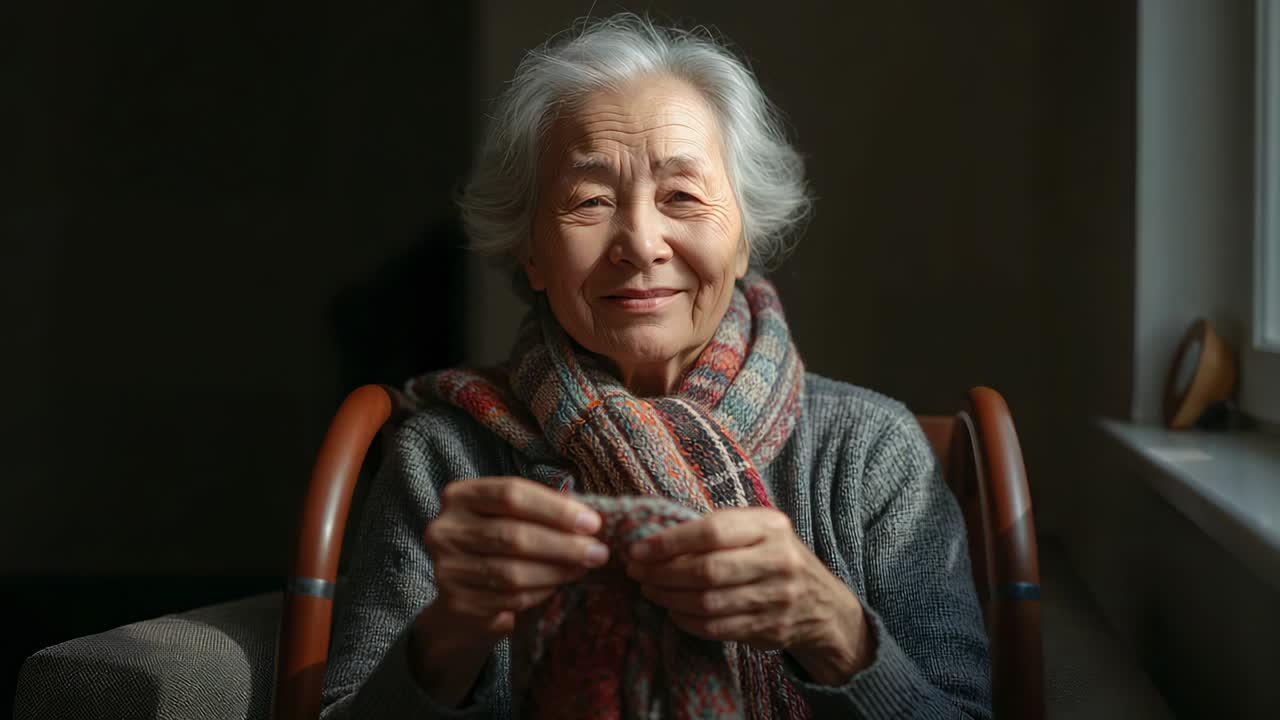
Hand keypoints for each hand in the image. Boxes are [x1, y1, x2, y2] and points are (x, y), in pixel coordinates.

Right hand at [423, 476, 609, 637]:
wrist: (465, 594)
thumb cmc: (498, 544)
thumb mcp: (513, 516)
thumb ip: (542, 509)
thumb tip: (587, 516)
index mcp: (459, 496)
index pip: (511, 494)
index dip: (555, 509)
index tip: (592, 523)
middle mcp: (444, 529)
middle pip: (513, 535)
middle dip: (563, 545)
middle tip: (598, 552)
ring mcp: (446, 568)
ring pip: (512, 572)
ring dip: (557, 572)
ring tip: (583, 568)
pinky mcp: (457, 603)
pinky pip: (510, 599)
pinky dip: (541, 593)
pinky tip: (558, 586)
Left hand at [625, 507, 872, 683]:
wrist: (821, 603)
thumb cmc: (772, 555)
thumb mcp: (757, 529)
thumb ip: (718, 528)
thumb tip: (655, 536)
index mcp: (770, 526)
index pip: (712, 531)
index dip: (669, 542)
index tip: (638, 550)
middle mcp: (778, 559)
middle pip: (707, 570)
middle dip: (662, 573)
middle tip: (637, 573)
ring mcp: (777, 597)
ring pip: (709, 602)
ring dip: (669, 598)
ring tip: (649, 591)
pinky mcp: (771, 628)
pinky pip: (717, 628)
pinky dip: (687, 621)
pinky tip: (672, 611)